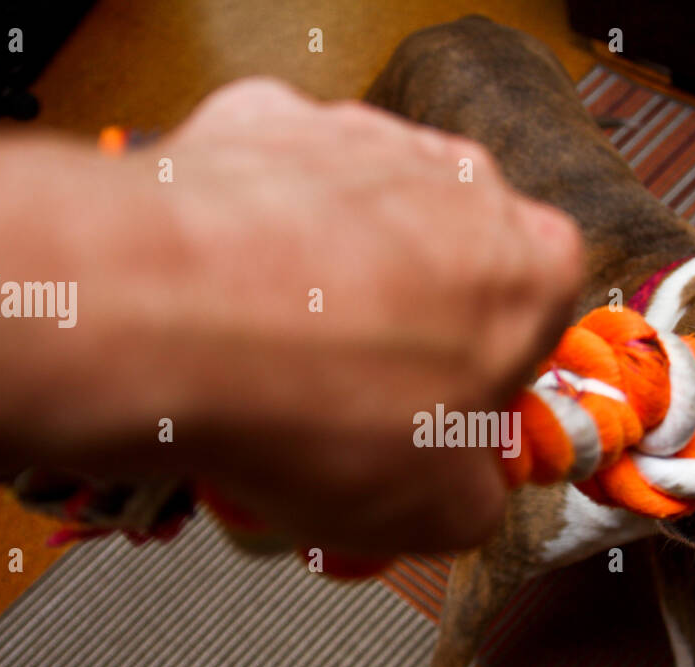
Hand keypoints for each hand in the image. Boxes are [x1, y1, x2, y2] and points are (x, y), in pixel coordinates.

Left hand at [138, 79, 584, 553]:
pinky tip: (221, 302)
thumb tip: (460, 490)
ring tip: (267, 366)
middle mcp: (462, 184)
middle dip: (401, 338)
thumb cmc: (315, 405)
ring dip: (328, 289)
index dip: (474, 392)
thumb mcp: (438, 516)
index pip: (527, 334)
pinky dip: (253, 240)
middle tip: (341, 407)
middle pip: (441, 275)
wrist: (162, 320)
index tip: (426, 432)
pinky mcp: (268, 122)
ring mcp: (362, 140)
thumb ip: (476, 495)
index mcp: (533, 272)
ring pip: (358, 230)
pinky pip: (273, 194)